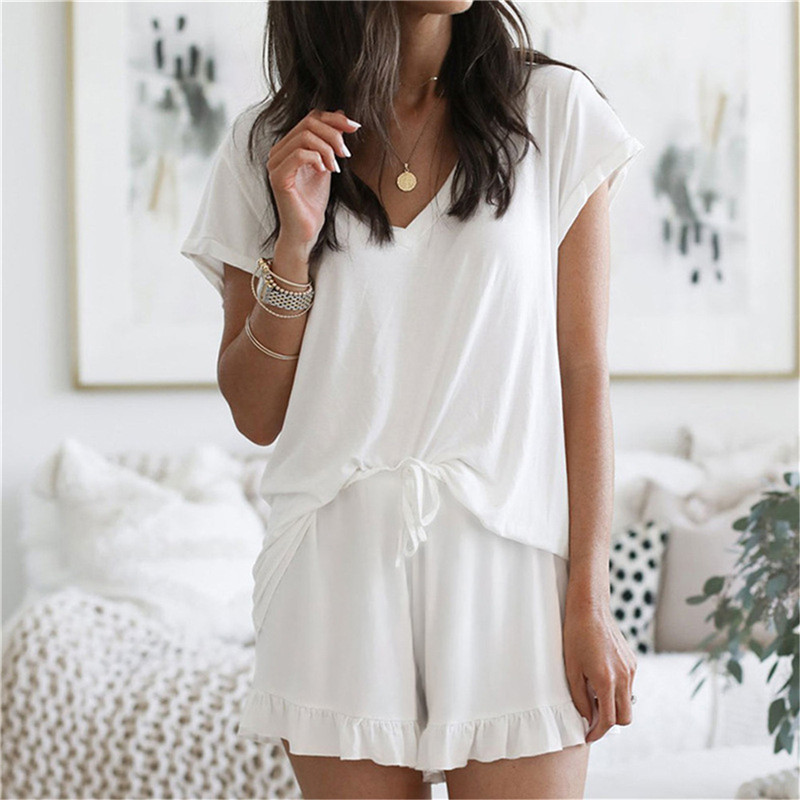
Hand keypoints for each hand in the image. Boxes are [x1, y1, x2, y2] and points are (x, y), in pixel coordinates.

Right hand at [266, 108, 359, 254]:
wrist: (306, 229)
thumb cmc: (314, 201)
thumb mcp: (327, 164)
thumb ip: (331, 143)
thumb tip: (343, 115)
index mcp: (289, 145)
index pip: (310, 118)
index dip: (334, 119)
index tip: (355, 127)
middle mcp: (278, 151)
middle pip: (308, 123)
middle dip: (333, 134)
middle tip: (346, 153)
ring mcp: (275, 163)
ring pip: (304, 137)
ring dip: (327, 149)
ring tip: (336, 167)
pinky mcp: (278, 177)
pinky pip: (299, 155)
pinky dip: (317, 159)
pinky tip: (325, 171)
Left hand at [563, 599, 636, 742]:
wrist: (590, 608)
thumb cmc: (575, 636)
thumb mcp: (571, 669)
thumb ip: (580, 697)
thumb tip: (587, 717)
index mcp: (606, 680)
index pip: (608, 720)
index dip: (597, 732)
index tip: (588, 735)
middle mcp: (623, 677)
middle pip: (625, 718)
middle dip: (610, 724)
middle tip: (592, 718)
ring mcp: (631, 669)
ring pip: (628, 702)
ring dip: (614, 706)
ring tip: (593, 695)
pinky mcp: (632, 661)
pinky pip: (629, 685)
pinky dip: (617, 690)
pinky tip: (600, 679)